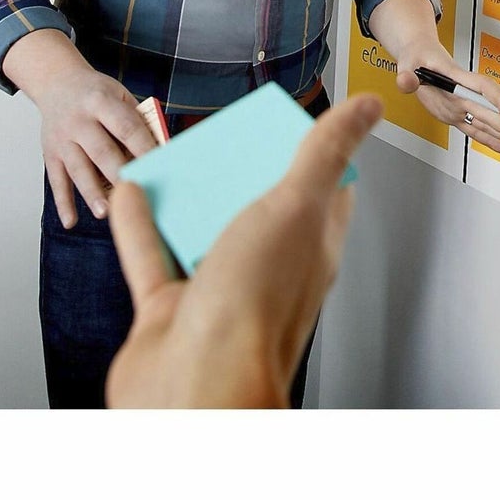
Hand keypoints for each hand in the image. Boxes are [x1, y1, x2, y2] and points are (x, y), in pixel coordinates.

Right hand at [30, 67, 157, 227]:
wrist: (56, 82)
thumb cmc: (96, 93)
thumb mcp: (119, 94)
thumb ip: (137, 120)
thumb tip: (161, 151)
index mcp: (100, 101)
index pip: (127, 127)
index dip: (143, 148)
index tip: (159, 167)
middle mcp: (79, 121)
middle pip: (101, 151)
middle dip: (118, 174)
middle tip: (135, 194)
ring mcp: (62, 139)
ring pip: (78, 169)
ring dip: (91, 192)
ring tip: (105, 212)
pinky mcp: (50, 154)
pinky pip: (56, 180)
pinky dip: (63, 203)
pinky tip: (71, 221)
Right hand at [106, 93, 381, 407]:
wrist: (195, 391)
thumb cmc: (253, 313)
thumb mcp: (297, 208)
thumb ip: (326, 152)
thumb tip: (368, 108)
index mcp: (308, 249)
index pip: (321, 194)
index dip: (311, 155)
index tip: (295, 122)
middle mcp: (265, 272)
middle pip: (256, 210)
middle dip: (242, 171)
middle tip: (224, 130)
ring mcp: (216, 292)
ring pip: (201, 231)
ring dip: (186, 195)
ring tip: (173, 154)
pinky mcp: (168, 310)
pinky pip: (152, 256)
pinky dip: (139, 224)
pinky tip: (131, 192)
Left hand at [396, 45, 499, 153]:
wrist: (420, 53)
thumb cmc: (417, 56)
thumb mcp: (407, 63)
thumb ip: (406, 76)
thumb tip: (406, 81)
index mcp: (454, 76)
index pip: (480, 86)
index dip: (496, 98)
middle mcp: (461, 92)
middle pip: (488, 108)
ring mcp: (459, 104)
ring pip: (484, 120)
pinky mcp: (454, 113)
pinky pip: (473, 127)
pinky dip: (487, 138)